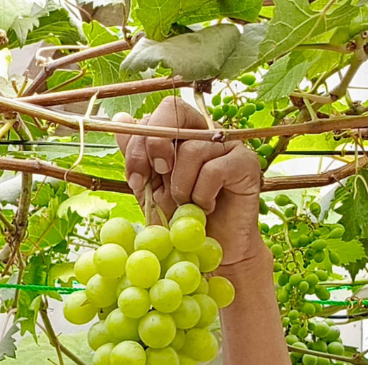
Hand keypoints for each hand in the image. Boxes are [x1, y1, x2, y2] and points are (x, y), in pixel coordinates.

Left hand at [114, 97, 266, 269]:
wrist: (210, 251)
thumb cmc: (181, 219)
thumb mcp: (150, 187)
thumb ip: (138, 154)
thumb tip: (121, 119)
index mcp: (181, 132)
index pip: (158, 113)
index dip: (139, 142)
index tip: (136, 180)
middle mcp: (205, 131)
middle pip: (174, 109)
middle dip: (153, 146)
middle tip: (157, 175)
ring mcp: (228, 145)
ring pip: (191, 149)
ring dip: (181, 186)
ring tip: (187, 205)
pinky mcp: (246, 163)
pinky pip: (214, 169)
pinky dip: (202, 195)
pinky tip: (206, 208)